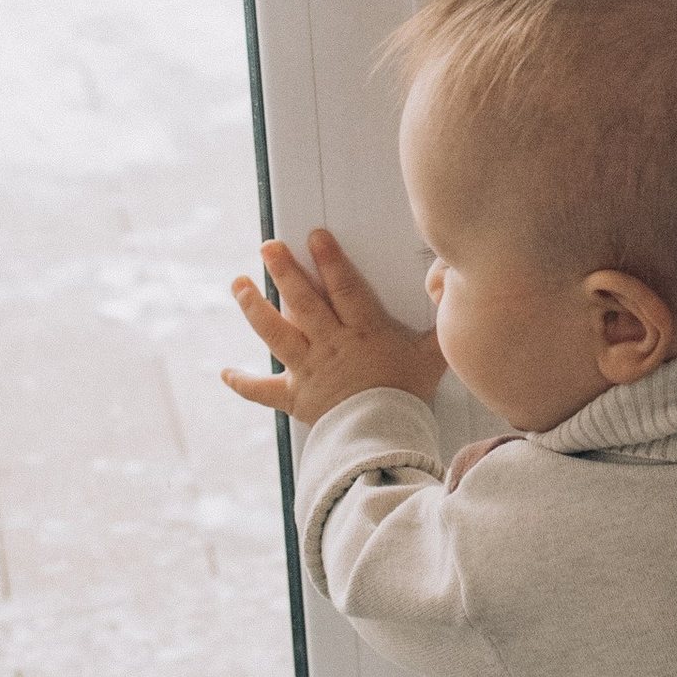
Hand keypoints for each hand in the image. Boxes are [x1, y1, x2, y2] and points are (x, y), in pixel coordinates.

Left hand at [222, 229, 446, 423]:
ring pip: (276, 333)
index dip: (330, 261)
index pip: (344, 289)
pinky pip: (263, 391)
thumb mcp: (432, 357)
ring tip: (239, 284)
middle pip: (304, 302)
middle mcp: (331, 346)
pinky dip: (243, 383)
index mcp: (362, 332)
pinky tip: (225, 372)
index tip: (315, 236)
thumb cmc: (407, 398)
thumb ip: (440, 325)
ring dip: (254, 308)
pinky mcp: (295, 398)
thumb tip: (450, 291)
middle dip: (284, 271)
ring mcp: (309, 370)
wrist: (384, 440)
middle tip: (268, 247)